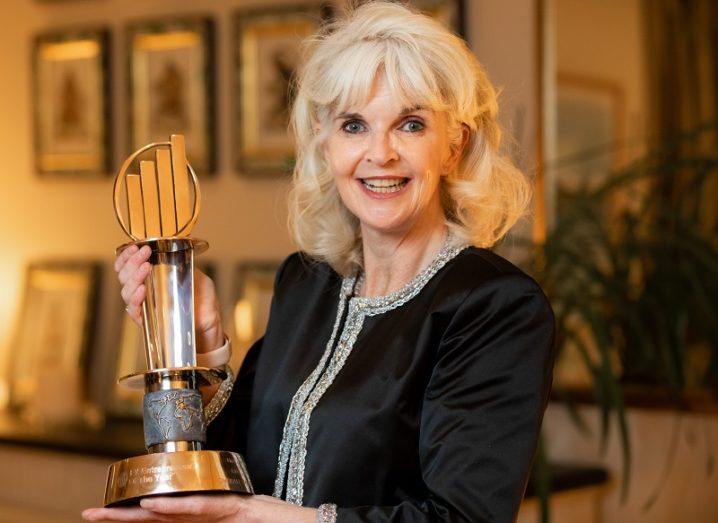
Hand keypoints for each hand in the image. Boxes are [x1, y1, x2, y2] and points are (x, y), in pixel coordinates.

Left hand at [82, 494, 317, 521]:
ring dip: (141, 512)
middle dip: (124, 516)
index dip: (134, 519)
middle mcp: (211, 513)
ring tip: (109, 513)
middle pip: (161, 515)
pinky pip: (203, 509)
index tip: (107, 516)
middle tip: (90, 514)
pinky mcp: (239, 508)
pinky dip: (178, 509)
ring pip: (175, 511)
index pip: (164, 521)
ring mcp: (224, 509)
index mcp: (209, 520)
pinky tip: (155, 507)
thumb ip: (215, 522)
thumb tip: (179, 521)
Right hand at [114, 244, 224, 352]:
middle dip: (132, 261)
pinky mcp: (147, 321)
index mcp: (151, 279)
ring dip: (134, 277)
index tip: (136, 247)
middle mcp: (143, 292)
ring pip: (126, 291)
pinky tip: (142, 289)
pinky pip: (133, 310)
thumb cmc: (203, 301)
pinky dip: (136, 299)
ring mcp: (145, 306)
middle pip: (124, 276)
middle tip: (144, 252)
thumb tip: (179, 254)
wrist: (211, 323)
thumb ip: (188, 266)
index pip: (128, 266)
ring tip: (146, 267)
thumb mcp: (199, 278)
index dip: (127, 256)